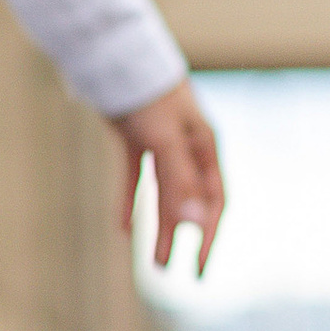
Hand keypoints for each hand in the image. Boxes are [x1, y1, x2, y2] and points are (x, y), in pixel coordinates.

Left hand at [114, 80, 223, 277]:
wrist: (115, 55)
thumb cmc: (148, 95)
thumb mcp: (165, 141)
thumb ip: (179, 182)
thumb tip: (194, 227)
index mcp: (204, 148)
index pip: (214, 201)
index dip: (208, 236)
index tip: (198, 270)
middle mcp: (187, 148)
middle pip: (191, 202)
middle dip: (184, 239)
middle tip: (177, 274)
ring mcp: (160, 143)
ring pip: (163, 195)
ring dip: (159, 227)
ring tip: (153, 262)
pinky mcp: (133, 138)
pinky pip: (135, 178)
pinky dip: (129, 203)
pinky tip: (122, 229)